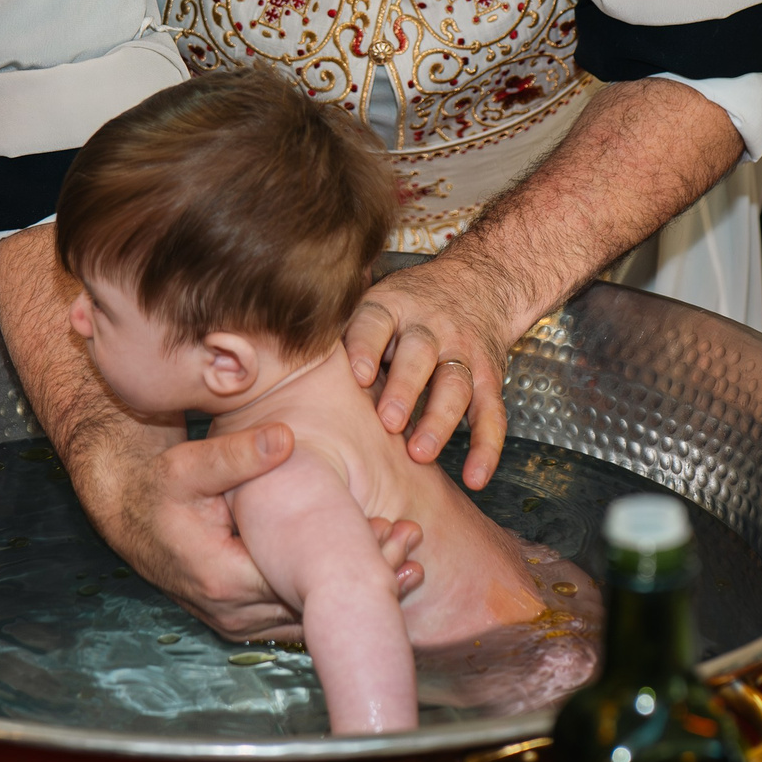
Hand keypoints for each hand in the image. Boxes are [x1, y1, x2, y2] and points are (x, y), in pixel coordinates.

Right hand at [100, 423, 425, 640]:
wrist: (128, 513)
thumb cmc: (158, 487)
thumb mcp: (189, 465)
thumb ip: (237, 455)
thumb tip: (284, 437)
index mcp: (223, 577)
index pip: (301, 580)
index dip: (349, 560)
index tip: (390, 530)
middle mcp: (232, 611)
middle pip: (312, 605)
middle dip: (365, 578)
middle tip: (413, 545)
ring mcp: (236, 620)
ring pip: (308, 616)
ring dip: (355, 594)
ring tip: (411, 564)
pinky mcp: (241, 618)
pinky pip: (295, 616)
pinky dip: (331, 601)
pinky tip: (373, 580)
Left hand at [343, 255, 522, 490]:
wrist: (478, 283)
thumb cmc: (405, 307)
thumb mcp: (373, 304)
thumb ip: (338, 332)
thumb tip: (270, 362)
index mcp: (391, 308)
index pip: (375, 323)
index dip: (366, 347)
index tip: (356, 375)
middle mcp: (429, 328)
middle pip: (419, 355)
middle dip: (405, 388)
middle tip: (388, 422)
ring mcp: (462, 352)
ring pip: (455, 385)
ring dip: (439, 420)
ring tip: (420, 454)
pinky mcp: (489, 377)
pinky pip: (491, 413)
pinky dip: (486, 448)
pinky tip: (474, 479)